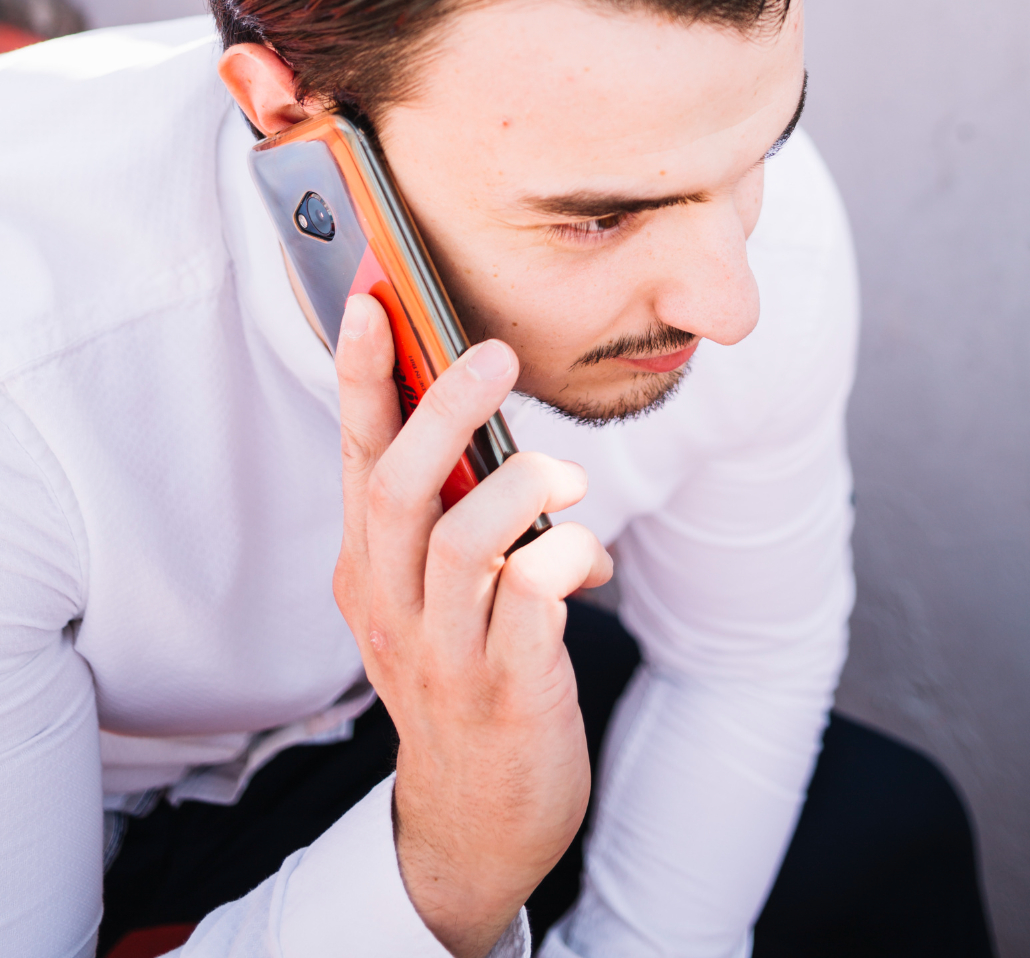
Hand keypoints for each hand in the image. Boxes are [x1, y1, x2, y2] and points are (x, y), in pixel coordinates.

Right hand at [333, 293, 611, 957]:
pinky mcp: (503, 692)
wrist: (478, 819)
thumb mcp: (438, 587)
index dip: (361, 373)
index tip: (372, 297)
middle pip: (393, 486)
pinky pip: (530, 603)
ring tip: (564, 473)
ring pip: (459, 542)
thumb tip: (498, 405)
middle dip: (441, 409)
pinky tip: (588, 559)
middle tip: (494, 354)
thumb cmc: (466, 669)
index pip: (354, 451)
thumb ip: (456, 504)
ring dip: (518, 487)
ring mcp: (442, 652)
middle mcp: (390, 604)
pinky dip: (566, 558)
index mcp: (368, 563)